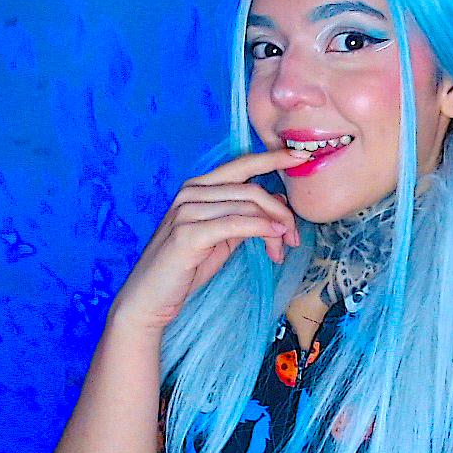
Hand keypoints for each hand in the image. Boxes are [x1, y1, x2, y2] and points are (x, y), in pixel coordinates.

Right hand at [110, 148, 311, 329]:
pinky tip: (274, 239)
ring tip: (282, 248)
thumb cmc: (186, 267)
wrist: (149, 298)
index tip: (302, 155)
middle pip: (251, 189)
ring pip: (247, 207)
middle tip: (294, 237)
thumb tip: (281, 203)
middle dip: (281, 212)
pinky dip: (261, 229)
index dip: (274, 158)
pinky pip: (235, 224)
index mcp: (198, 187)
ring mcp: (187, 211)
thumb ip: (246, 217)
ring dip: (274, 228)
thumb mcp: (223, 238)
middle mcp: (191, 192)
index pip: (242, 164)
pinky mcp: (187, 233)